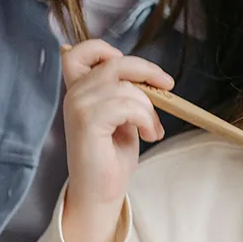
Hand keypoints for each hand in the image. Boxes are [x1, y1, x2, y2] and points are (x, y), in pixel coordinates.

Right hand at [59, 40, 173, 241]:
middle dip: (146, 72)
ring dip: (149, 107)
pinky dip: (146, 118)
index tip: (131, 68)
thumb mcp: (122, 115)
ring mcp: (78, 106)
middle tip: (168, 86)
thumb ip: (124, 91)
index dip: (103, 49)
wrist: (101, 192)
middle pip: (114, 63)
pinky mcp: (87, 121)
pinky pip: (128, 105)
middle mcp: (74, 94)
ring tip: (153, 128)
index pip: (77, 52)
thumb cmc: (111, 155)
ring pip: (126, 86)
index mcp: (78, 90)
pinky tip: (149, 134)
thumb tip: (149, 75)